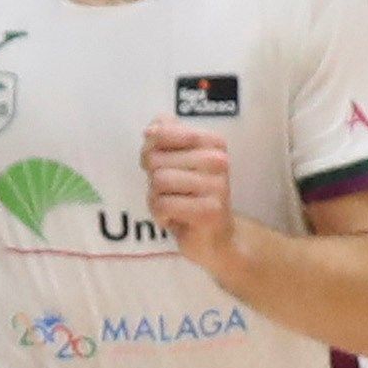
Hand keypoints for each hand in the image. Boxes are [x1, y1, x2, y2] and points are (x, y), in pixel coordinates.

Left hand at [140, 118, 242, 267]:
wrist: (214, 238)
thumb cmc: (190, 196)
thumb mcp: (175, 162)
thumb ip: (163, 137)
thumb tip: (151, 129)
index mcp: (213, 142)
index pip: (160, 132)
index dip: (149, 151)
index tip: (161, 166)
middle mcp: (218, 159)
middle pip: (155, 159)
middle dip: (153, 180)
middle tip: (170, 192)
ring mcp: (216, 185)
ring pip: (158, 182)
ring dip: (156, 199)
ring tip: (174, 205)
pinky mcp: (209, 211)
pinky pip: (163, 204)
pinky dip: (161, 215)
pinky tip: (176, 218)